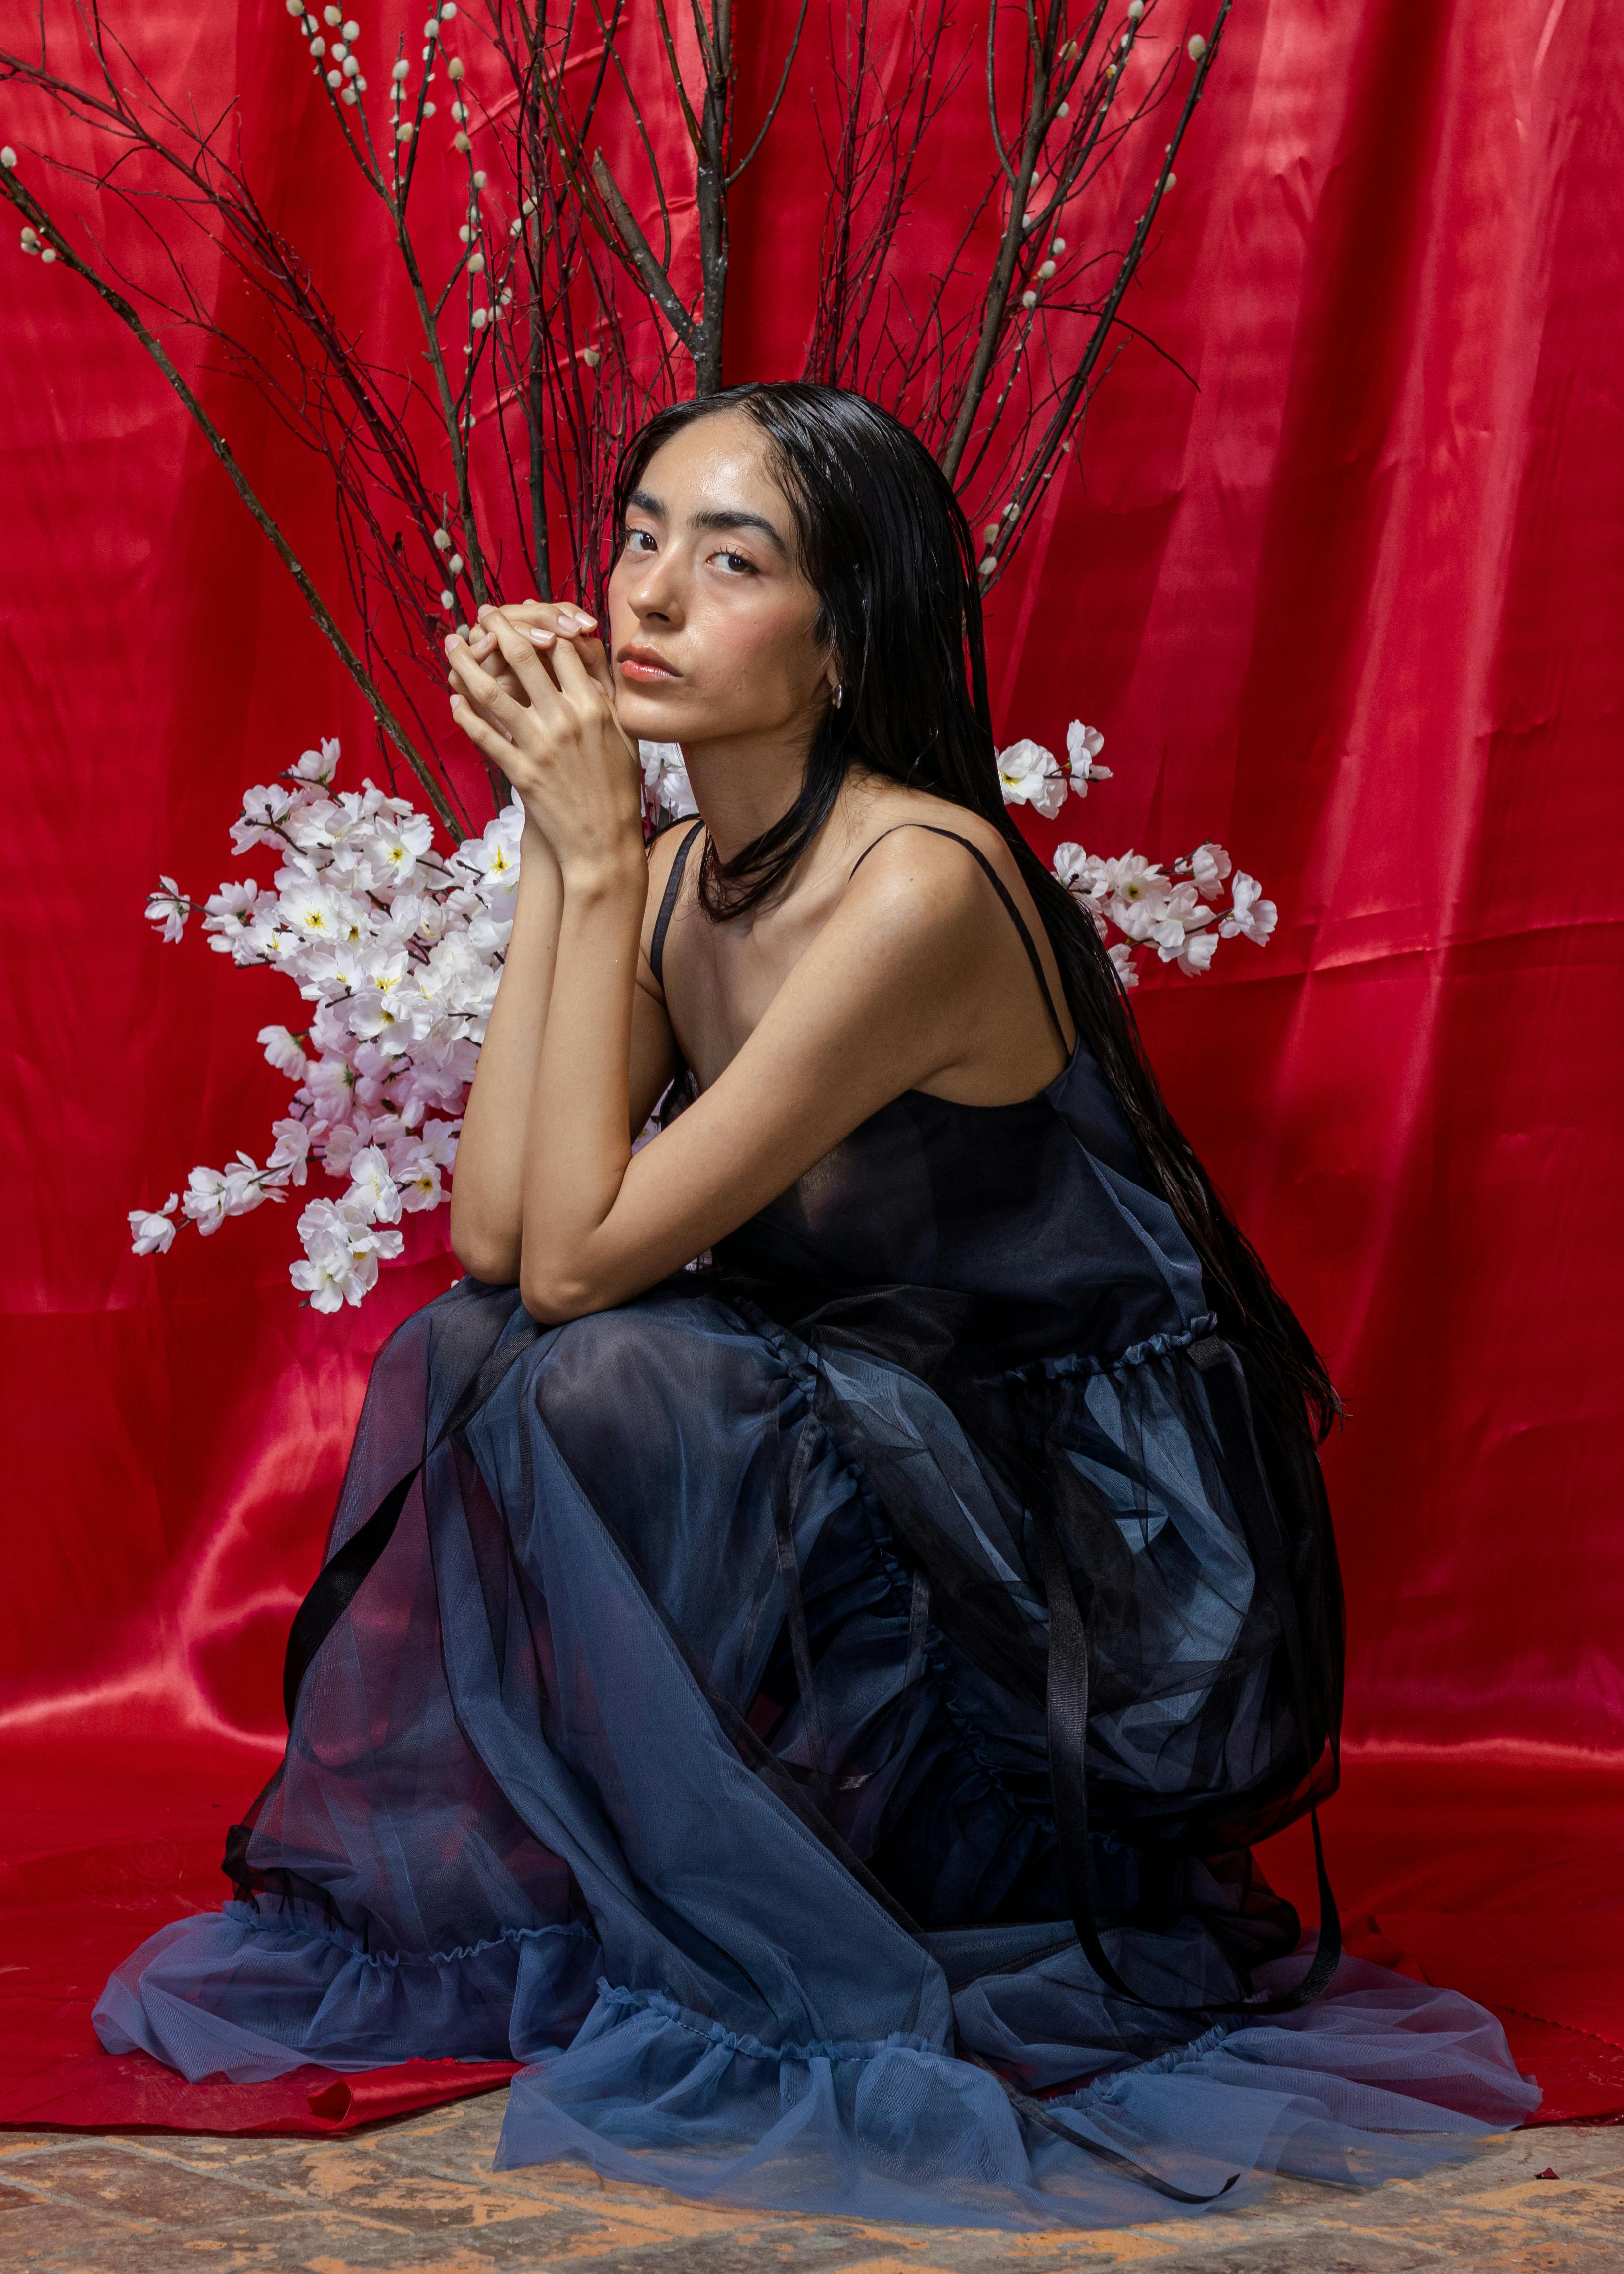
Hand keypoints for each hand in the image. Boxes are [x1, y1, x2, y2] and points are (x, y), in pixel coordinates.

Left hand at [446, 603, 643, 886]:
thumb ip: (605, 691)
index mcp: (594, 706)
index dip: (540, 623)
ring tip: (452, 645)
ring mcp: (539, 746)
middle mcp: (565, 720)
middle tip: (481, 613)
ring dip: (466, 663)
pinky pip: (484, 736)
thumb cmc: (617, 786)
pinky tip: (454, 699)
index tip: (523, 612)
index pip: (562, 647)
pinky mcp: (520, 772)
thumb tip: (587, 650)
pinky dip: (465, 714)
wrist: (604, 842)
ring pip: (493, 692)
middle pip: (524, 657)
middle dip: (497, 628)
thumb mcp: (623, 733)